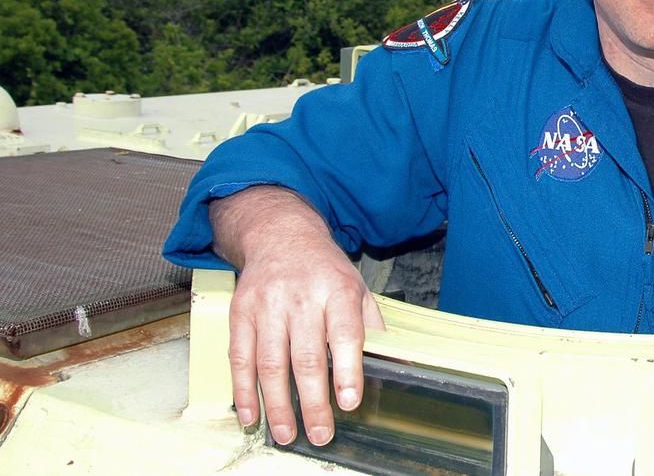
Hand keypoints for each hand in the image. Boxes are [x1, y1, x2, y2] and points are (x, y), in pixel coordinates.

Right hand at [211, 187, 385, 446]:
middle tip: (320, 433)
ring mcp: (268, 304)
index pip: (345, 334)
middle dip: (313, 402)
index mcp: (338, 290)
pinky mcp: (240, 312)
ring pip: (271, 363)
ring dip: (278, 404)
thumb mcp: (357, 289)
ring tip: (287, 433)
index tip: (349, 402)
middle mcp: (302, 297)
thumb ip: (372, 328)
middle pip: (306, 356)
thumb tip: (397, 364)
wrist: (281, 236)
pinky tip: (252, 414)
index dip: (347, 370)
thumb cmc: (325, 271)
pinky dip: (244, 391)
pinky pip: (240, 358)